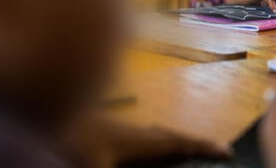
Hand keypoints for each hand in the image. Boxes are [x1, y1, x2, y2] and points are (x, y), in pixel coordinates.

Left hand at [67, 118, 230, 167]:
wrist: (48, 113)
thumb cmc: (73, 140)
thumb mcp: (96, 164)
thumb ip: (111, 166)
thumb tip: (132, 156)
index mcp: (139, 140)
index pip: (178, 142)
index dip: (203, 146)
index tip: (227, 149)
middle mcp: (137, 131)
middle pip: (173, 135)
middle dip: (196, 142)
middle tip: (218, 149)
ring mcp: (125, 129)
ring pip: (159, 133)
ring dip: (178, 139)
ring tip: (191, 147)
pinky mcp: (112, 130)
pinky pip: (146, 134)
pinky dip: (160, 139)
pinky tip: (151, 143)